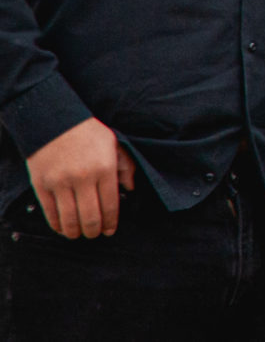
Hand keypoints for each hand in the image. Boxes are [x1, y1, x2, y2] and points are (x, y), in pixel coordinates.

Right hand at [27, 117, 128, 238]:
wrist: (54, 122)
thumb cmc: (88, 134)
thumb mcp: (113, 143)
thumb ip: (124, 166)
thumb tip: (131, 188)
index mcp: (104, 168)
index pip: (110, 205)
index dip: (110, 222)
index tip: (110, 230)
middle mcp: (83, 178)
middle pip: (90, 217)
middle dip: (94, 231)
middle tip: (95, 234)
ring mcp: (60, 183)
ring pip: (69, 219)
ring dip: (75, 232)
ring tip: (78, 233)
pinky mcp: (42, 186)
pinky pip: (50, 213)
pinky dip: (57, 225)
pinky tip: (62, 228)